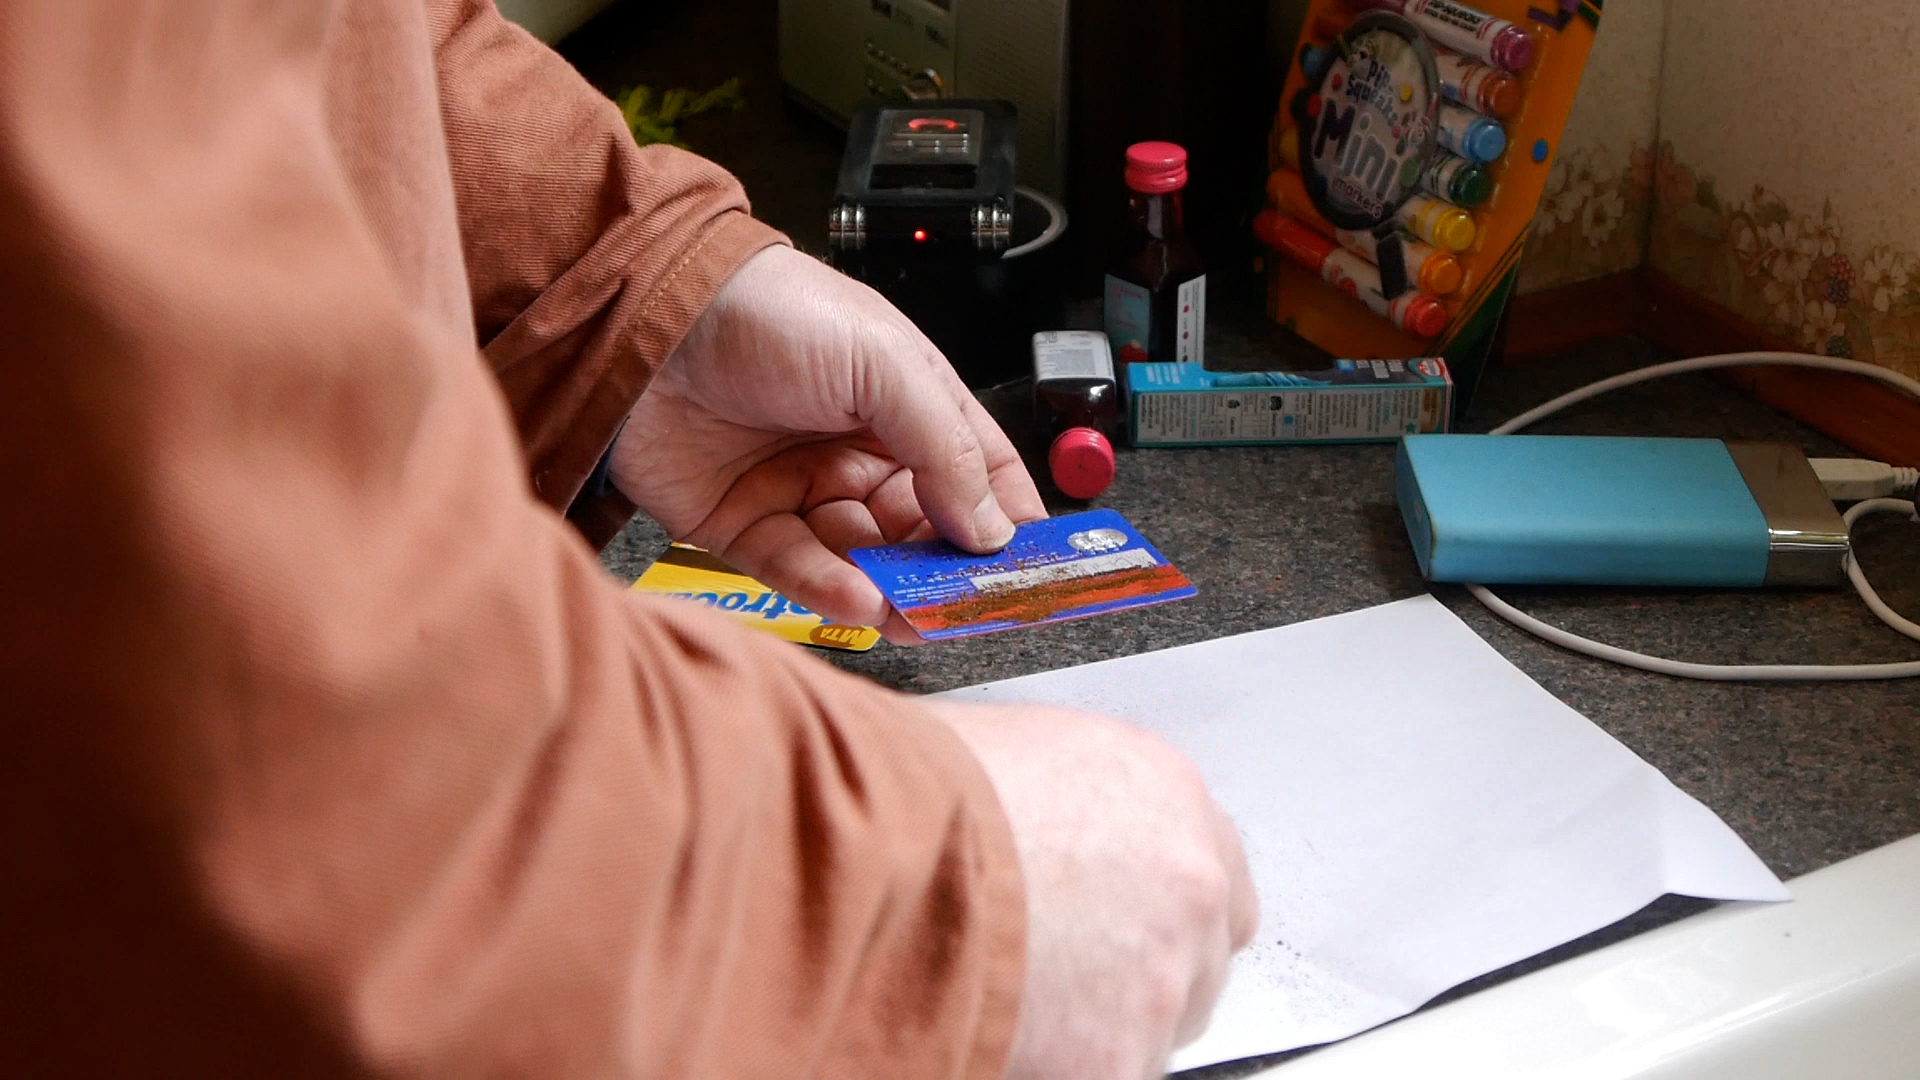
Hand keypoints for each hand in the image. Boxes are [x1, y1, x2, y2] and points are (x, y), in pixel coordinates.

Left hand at [609, 245, 1045, 641]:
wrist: (646, 316)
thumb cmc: (764, 309)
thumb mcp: (883, 362)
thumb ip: (947, 446)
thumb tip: (993, 526)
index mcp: (902, 400)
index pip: (977, 470)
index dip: (1008, 518)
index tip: (1036, 568)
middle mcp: (856, 448)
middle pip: (923, 527)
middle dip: (949, 569)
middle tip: (973, 606)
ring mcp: (800, 489)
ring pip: (864, 560)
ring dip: (893, 590)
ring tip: (916, 613)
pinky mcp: (742, 526)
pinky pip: (798, 571)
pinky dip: (830, 590)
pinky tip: (859, 598)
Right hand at [929, 700, 1258, 1079]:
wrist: (880, 855)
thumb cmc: (920, 792)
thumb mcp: (1013, 751)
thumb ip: (1064, 799)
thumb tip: (1036, 817)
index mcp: (1165, 797)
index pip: (1214, 878)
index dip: (1161, 910)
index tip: (1125, 923)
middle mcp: (1186, 885)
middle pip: (1198, 960)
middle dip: (1137, 973)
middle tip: (1064, 970)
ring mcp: (1161, 979)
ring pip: (1153, 1032)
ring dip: (1098, 1027)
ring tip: (1017, 998)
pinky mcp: (1116, 1060)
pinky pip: (1104, 1074)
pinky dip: (1061, 1066)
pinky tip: (1005, 1032)